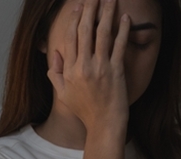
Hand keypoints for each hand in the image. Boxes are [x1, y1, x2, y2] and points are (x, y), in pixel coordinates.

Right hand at [47, 0, 131, 131]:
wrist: (103, 125)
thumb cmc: (85, 111)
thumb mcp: (63, 94)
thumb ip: (55, 73)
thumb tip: (55, 54)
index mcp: (70, 70)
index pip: (71, 38)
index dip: (74, 19)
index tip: (78, 6)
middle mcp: (84, 66)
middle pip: (85, 30)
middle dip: (90, 10)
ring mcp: (100, 68)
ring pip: (102, 34)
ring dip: (106, 13)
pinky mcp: (116, 71)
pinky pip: (119, 46)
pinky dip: (123, 30)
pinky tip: (125, 18)